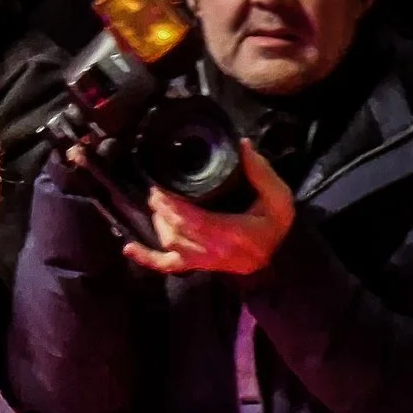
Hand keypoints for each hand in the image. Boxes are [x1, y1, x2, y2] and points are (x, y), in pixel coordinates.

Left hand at [123, 140, 296, 277]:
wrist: (282, 259)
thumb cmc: (277, 227)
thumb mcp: (278, 198)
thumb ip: (261, 172)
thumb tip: (242, 146)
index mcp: (232, 233)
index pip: (192, 220)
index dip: (171, 205)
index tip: (159, 187)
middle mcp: (214, 251)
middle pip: (176, 231)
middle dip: (162, 209)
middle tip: (155, 190)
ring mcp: (204, 261)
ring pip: (170, 243)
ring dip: (159, 223)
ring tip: (158, 204)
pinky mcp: (198, 266)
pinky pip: (167, 266)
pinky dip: (147, 258)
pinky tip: (129, 248)